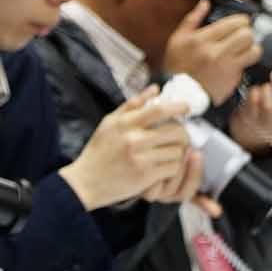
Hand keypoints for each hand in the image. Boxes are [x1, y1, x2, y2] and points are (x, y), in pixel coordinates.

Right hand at [59, 87, 192, 210]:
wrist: (85, 182)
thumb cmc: (98, 151)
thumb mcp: (109, 123)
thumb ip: (132, 104)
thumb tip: (156, 88)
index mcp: (124, 124)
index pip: (159, 110)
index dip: (177, 107)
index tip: (186, 108)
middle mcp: (133, 140)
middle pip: (176, 132)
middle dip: (183, 134)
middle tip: (179, 137)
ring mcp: (140, 159)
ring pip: (177, 151)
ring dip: (178, 152)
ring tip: (169, 153)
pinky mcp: (145, 176)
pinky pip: (173, 168)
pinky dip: (173, 168)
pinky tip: (164, 167)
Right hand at [163, 0, 259, 102]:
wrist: (178, 94)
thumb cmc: (177, 67)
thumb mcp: (177, 40)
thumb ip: (192, 19)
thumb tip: (205, 3)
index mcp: (201, 39)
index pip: (236, 22)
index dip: (241, 21)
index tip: (238, 25)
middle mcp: (215, 52)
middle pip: (248, 34)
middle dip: (246, 34)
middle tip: (240, 37)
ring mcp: (225, 67)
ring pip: (254, 50)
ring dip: (250, 49)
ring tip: (242, 50)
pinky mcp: (232, 79)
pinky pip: (248, 65)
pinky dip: (245, 63)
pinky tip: (235, 63)